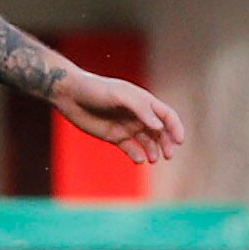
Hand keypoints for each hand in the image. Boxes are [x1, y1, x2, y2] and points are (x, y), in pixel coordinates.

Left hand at [49, 70, 187, 164]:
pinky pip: (131, 149)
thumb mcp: (119, 94)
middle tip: (168, 155)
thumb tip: (158, 126)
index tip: (179, 141)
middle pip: (160, 131)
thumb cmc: (95, 89)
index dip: (175, 127)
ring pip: (148, 142)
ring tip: (153, 159)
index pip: (166, 115)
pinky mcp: (114, 136)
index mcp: (143, 101)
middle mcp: (138, 115)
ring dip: (154, 151)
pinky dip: (137, 155)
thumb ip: (140, 108)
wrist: (69, 94)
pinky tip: (139, 160)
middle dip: (167, 143)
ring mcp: (127, 126)